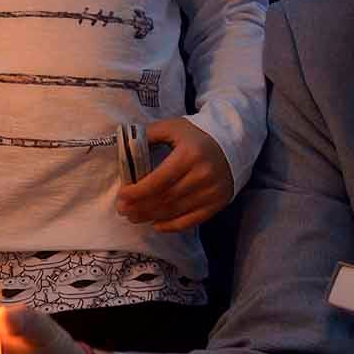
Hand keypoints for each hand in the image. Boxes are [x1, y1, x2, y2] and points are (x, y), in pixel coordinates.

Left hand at [116, 117, 233, 230]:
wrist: (232, 144)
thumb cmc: (197, 135)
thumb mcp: (173, 127)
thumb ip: (148, 134)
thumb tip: (124, 146)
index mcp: (189, 154)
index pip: (159, 180)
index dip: (138, 191)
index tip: (121, 195)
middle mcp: (202, 175)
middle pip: (165, 198)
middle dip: (140, 206)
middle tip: (122, 209)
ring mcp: (211, 192)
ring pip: (175, 211)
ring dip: (151, 216)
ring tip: (133, 216)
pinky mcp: (217, 204)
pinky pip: (191, 221)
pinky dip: (171, 226)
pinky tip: (155, 225)